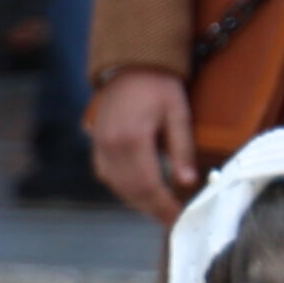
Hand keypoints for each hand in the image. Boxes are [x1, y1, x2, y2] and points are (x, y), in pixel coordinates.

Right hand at [87, 66, 200, 217]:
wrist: (129, 62)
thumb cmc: (158, 83)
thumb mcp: (178, 112)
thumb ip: (182, 148)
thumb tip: (187, 182)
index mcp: (132, 139)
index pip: (149, 185)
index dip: (163, 206)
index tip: (179, 218)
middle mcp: (111, 146)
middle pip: (131, 191)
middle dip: (152, 209)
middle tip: (171, 220)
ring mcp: (100, 145)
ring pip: (117, 187)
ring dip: (137, 202)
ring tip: (158, 210)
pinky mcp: (96, 142)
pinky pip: (106, 175)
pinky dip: (123, 188)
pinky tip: (138, 192)